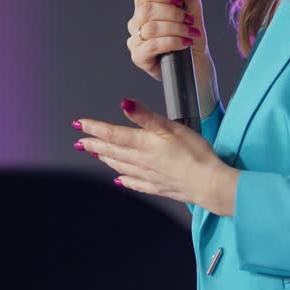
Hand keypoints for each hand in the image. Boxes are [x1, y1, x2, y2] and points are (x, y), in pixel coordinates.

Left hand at [73, 98, 237, 215]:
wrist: (209, 183)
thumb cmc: (195, 154)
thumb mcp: (171, 127)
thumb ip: (145, 116)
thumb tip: (125, 103)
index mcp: (144, 144)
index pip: (112, 134)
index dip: (94, 128)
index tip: (79, 124)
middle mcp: (141, 161)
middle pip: (112, 151)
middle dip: (94, 145)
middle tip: (80, 142)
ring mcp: (148, 175)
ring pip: (120, 166)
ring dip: (105, 159)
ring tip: (95, 155)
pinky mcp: (158, 187)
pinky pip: (135, 183)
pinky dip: (124, 180)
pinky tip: (119, 180)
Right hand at [127, 0, 216, 91]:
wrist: (195, 63)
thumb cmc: (190, 37)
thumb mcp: (194, 14)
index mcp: (144, 10)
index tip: (178, 0)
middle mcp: (136, 24)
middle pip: (147, 10)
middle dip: (173, 14)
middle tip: (189, 20)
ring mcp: (135, 41)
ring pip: (151, 28)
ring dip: (175, 29)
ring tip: (190, 33)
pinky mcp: (138, 57)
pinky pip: (152, 45)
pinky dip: (171, 42)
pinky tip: (184, 43)